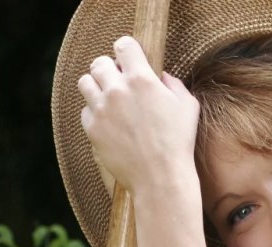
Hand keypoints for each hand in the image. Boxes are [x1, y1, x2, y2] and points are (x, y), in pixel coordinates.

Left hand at [77, 35, 200, 196]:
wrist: (159, 176)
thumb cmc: (178, 142)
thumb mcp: (187, 106)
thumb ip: (173, 84)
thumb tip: (160, 77)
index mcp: (142, 79)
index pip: (123, 45)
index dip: (126, 49)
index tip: (128, 58)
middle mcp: (117, 91)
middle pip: (98, 63)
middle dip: (107, 68)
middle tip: (117, 80)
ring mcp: (101, 110)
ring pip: (85, 83)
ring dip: (96, 86)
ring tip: (108, 97)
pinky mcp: (92, 129)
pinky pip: (85, 111)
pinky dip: (94, 112)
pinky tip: (108, 121)